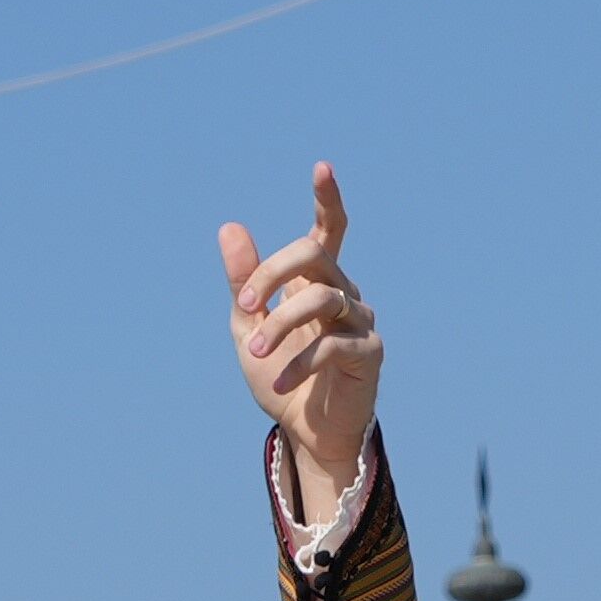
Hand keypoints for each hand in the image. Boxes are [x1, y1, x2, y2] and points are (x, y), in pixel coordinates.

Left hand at [220, 160, 378, 514]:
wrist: (305, 433)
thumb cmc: (281, 377)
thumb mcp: (249, 327)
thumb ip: (244, 282)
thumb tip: (231, 227)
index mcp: (316, 282)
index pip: (329, 231)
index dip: (327, 199)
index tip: (321, 167)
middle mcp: (344, 294)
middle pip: (314, 254)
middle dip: (272, 272)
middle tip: (244, 303)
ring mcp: (361, 322)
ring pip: (321, 298)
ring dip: (280, 323)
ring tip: (257, 352)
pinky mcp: (369, 354)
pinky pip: (333, 344)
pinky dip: (299, 362)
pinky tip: (279, 381)